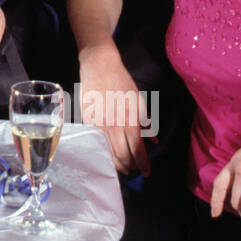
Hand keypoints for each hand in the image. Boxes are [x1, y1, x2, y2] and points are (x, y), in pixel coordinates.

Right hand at [77, 43, 149, 176]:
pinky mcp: (87, 121)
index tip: (146, 172)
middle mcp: (114, 125)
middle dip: (130, 166)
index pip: (137, 150)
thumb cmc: (121, 82)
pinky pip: (96, 142)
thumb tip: (152, 140)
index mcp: (130, 120)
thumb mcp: (139, 101)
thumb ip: (145, 122)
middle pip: (123, 156)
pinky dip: (103, 151)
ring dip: (116, 162)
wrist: (99, 67)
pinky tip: (108, 152)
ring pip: (108, 152)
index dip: (143, 164)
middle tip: (133, 169)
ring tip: (122, 165)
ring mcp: (99, 124)